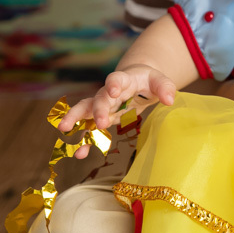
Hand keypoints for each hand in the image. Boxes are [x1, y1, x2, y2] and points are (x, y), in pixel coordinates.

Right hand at [58, 64, 176, 157]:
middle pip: (99, 98)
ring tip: (64, 129)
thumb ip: (165, 87)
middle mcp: (109, 93)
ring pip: (85, 110)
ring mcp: (102, 106)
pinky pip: (89, 129)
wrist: (136, 82)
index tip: (113, 90)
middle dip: (98, 109)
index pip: (116, 79)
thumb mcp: (159, 81)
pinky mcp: (101, 119)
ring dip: (75, 119)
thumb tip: (169, 100)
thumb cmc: (148, 81)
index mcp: (124, 80)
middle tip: (100, 122)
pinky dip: (84, 141)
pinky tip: (79, 154)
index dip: (113, 84)